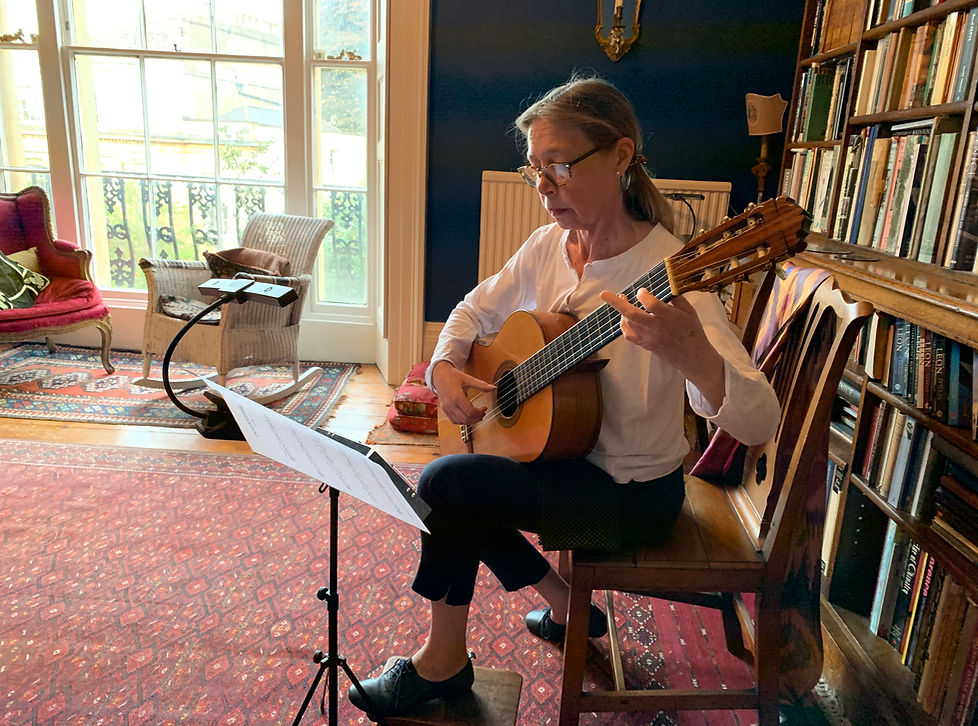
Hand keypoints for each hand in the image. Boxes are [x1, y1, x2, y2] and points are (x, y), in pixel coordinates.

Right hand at [430, 360, 495, 424]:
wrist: (439, 375)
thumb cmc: (453, 376)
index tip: (484, 408)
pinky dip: (462, 421)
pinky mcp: (444, 410)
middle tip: (483, 413)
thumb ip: (481, 385)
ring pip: (460, 422)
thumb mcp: (468, 379)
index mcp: (457, 397)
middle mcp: (450, 405)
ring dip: (470, 421)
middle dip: (477, 418)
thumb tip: (493, 388)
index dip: (480, 412)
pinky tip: (468, 416)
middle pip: (466, 419)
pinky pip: (454, 421)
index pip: (471, 412)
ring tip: (477, 415)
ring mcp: (446, 408)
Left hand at [599, 288, 725, 407]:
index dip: (643, 295)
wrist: (692, 357)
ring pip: (628, 324)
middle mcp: (657, 328)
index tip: (642, 291)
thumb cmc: (692, 332)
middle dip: (616, 303)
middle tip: (604, 294)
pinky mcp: (645, 344)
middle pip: (632, 314)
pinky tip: (624, 317)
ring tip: (622, 299)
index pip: (651, 304)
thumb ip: (676, 298)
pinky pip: (629, 335)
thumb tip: (664, 285)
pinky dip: (623, 325)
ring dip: (621, 311)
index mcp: (670, 318)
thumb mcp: (689, 311)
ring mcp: (649, 338)